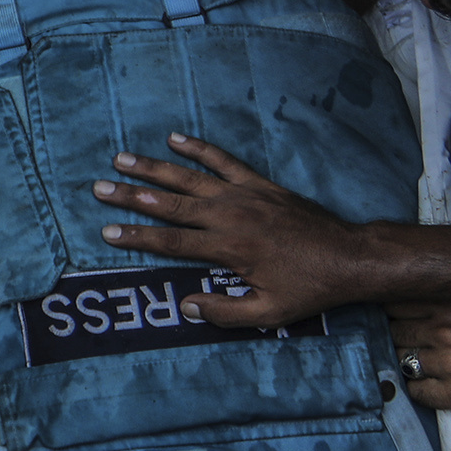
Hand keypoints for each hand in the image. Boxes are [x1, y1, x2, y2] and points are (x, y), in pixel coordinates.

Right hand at [89, 133, 378, 328]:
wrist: (349, 257)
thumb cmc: (309, 288)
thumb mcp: (268, 313)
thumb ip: (225, 312)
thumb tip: (186, 305)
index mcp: (228, 248)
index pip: (172, 241)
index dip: (138, 237)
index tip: (109, 231)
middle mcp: (230, 216)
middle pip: (170, 205)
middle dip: (132, 197)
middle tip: (100, 188)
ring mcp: (244, 195)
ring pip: (189, 178)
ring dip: (153, 168)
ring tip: (122, 159)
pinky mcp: (259, 184)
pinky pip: (223, 161)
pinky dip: (199, 148)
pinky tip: (175, 138)